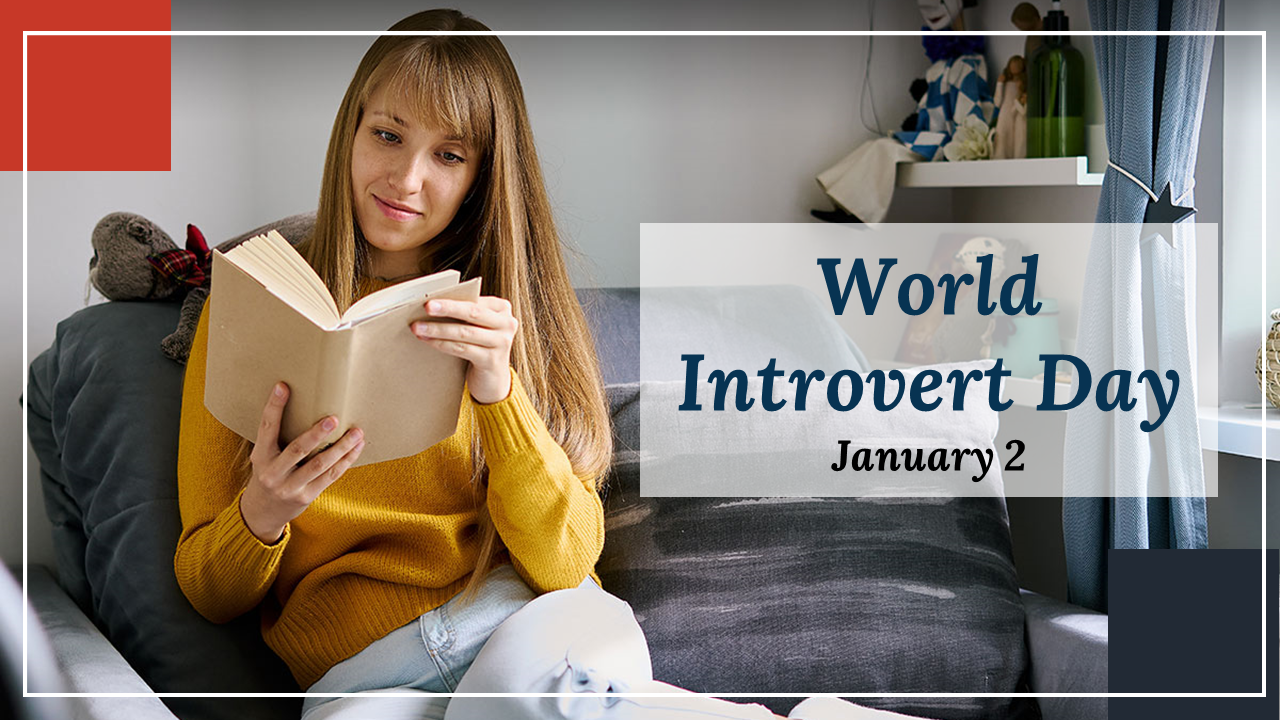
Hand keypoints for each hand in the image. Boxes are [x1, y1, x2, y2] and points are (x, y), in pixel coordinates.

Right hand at [239, 382, 365, 543]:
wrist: (262, 512)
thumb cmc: (270, 473)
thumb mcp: (265, 457)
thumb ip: (278, 438)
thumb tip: (306, 404)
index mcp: (261, 456)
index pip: (266, 427)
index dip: (274, 406)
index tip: (283, 386)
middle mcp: (273, 472)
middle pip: (297, 449)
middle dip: (317, 434)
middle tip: (334, 418)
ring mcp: (290, 487)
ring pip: (319, 465)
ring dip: (341, 447)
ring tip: (357, 432)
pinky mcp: (306, 496)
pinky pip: (330, 476)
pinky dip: (345, 461)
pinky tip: (356, 448)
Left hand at [410, 296, 518, 404]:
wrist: (493, 380)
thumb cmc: (481, 347)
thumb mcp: (479, 327)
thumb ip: (466, 315)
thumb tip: (432, 305)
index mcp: (502, 309)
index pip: (475, 300)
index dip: (453, 298)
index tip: (431, 296)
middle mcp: (507, 324)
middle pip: (473, 312)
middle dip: (447, 309)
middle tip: (427, 306)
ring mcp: (502, 342)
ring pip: (465, 332)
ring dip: (438, 329)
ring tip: (418, 327)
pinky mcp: (492, 360)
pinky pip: (462, 349)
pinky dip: (443, 344)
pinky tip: (428, 341)